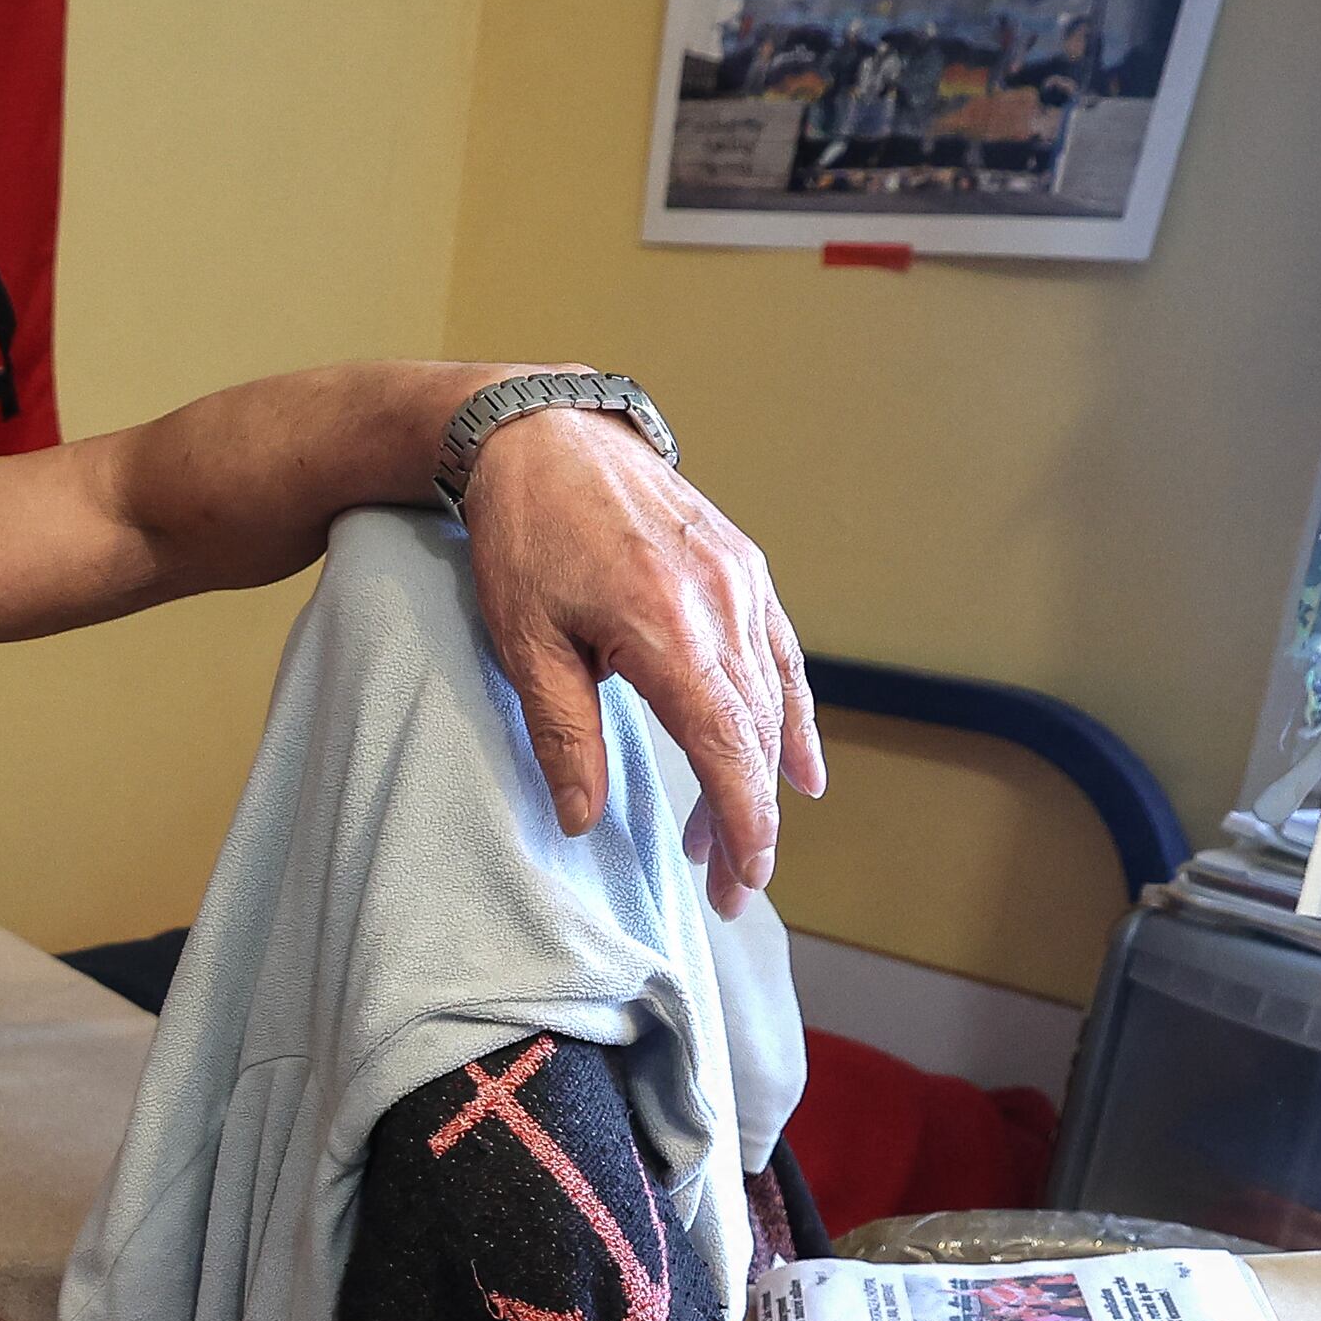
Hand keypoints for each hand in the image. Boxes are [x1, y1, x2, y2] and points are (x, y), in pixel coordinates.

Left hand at [459, 407, 821, 911]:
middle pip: (757, 733)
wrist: (543, 433)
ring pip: (774, 697)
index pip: (726, 748)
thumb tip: (584, 819)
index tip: (742, 879)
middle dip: (752, 818)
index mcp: (667, 628)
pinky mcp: (743, 564)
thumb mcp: (525, 642)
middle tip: (731, 886)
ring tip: (743, 841)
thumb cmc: (522, 534)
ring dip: (765, 774)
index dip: (742, 821)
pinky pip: (780, 652)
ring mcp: (741, 580)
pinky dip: (793, 711)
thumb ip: (564, 734)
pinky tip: (798, 761)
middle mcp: (721, 604)